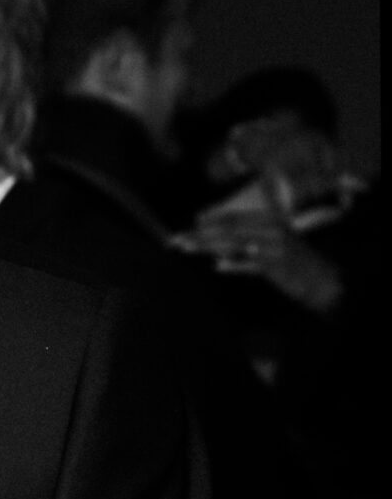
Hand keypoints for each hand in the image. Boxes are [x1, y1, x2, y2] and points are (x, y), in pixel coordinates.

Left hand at [185, 197, 344, 314]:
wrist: (323, 279)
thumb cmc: (293, 263)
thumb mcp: (271, 246)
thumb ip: (247, 242)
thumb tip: (217, 252)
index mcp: (269, 220)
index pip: (234, 219)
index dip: (210, 221)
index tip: (188, 226)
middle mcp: (271, 230)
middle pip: (229, 230)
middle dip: (199, 235)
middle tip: (175, 239)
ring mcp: (275, 248)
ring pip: (236, 244)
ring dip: (208, 246)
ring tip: (186, 247)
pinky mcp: (278, 267)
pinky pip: (254, 265)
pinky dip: (237, 265)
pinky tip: (219, 266)